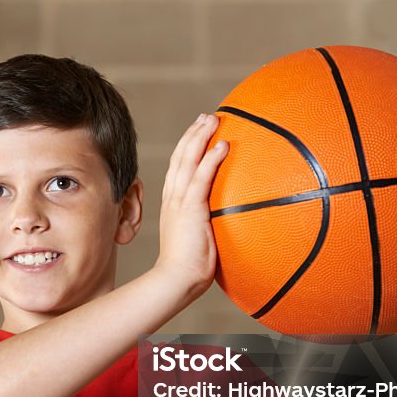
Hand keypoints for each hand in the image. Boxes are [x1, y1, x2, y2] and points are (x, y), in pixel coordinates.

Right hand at [154, 113, 228, 296]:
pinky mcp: (190, 210)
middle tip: (206, 117)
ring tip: (213, 119)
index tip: (199, 131)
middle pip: (180, 157)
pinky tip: (222, 145)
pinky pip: (201, 179)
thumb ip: (206, 224)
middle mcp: (173, 198)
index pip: (179, 168)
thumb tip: (223, 222)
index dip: (187, 147)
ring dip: (200, 137)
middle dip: (193, 134)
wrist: (177, 279)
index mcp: (173, 203)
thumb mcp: (198, 237)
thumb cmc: (189, 266)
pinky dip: (211, 160)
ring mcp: (179, 202)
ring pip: (187, 161)